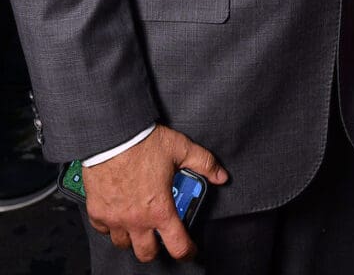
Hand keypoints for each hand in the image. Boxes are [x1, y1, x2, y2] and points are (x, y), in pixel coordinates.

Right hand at [83, 123, 228, 262]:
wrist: (113, 135)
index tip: (189, 250)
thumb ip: (204, 163)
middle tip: (161, 235)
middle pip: (147, 253)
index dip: (188, 252)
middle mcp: (137, 220)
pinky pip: (103, 230)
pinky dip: (111, 226)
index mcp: (159, 209)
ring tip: (140, 224)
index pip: (177, 245)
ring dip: (133, 238)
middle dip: (157, 248)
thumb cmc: (144, 142)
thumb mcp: (181, 149)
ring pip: (123, 244)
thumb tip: (220, 175)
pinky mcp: (97, 212)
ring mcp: (115, 218)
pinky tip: (119, 214)